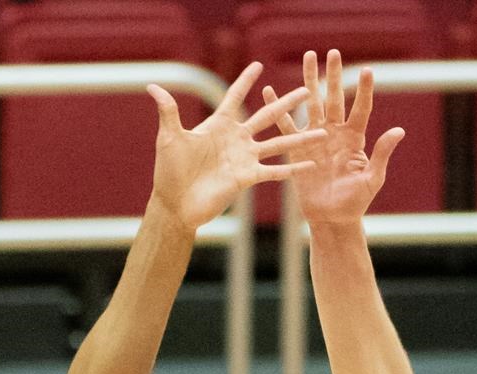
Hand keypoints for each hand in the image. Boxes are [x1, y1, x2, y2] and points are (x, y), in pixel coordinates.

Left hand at [148, 64, 321, 231]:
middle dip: (287, 103)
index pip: (234, 97)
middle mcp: (235, 139)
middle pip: (266, 116)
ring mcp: (244, 158)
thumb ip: (168, 110)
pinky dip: (293, 168)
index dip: (245, 81)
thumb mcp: (169, 137)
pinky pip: (275, 171)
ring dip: (300, 137)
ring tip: (322, 130)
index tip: (258, 65)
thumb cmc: (169, 171)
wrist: (175, 205)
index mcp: (218, 125)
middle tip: (308, 89)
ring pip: (278, 143)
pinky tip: (311, 163)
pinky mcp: (248, 177)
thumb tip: (153, 85)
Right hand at [261, 50, 406, 227]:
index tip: (367, 69)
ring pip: (311, 104)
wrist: (331, 218)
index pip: (361, 108)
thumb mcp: (372, 179)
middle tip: (332, 53)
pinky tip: (271, 92)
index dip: (364, 90)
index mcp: (355, 139)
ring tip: (307, 57)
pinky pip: (286, 126)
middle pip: (334, 98)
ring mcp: (316, 139)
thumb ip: (382, 154)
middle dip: (333, 75)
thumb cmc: (356, 202)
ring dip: (308, 82)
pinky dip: (278, 110)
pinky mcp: (297, 149)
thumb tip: (399, 130)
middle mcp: (335, 133)